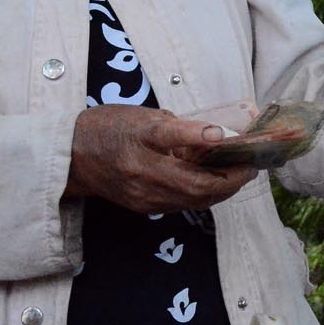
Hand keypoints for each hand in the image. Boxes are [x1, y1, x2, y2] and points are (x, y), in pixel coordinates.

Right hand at [67, 106, 258, 213]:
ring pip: (196, 200)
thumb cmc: (110, 127)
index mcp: (142, 148)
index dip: (218, 150)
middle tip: (252, 164)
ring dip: (223, 188)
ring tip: (240, 171)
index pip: (182, 147)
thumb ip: (181, 128)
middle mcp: (144, 178)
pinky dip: (204, 193)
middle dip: (233, 178)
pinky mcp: (144, 208)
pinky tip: (214, 179)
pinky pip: (183, 204)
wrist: (71, 156)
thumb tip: (218, 135)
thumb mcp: (145, 116)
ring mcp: (144, 198)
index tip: (241, 144)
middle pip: (200, 188)